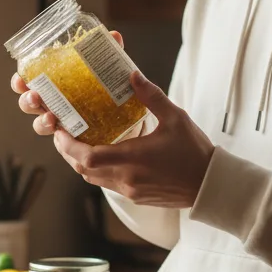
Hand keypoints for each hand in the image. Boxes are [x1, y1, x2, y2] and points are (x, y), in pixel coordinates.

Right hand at [10, 30, 126, 137]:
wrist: (127, 121)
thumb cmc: (110, 91)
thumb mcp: (110, 71)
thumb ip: (110, 54)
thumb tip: (114, 35)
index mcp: (54, 84)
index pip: (30, 81)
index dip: (20, 81)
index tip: (21, 78)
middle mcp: (52, 104)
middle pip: (27, 103)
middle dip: (27, 100)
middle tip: (35, 96)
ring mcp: (60, 123)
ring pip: (39, 124)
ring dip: (41, 121)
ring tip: (51, 118)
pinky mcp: (72, 139)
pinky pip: (60, 143)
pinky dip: (61, 140)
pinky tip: (67, 134)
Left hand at [52, 72, 214, 208]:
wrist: (211, 185)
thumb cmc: (195, 152)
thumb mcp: (175, 118)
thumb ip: (151, 96)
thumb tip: (133, 75)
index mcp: (133, 158)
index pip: (88, 156)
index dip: (68, 145)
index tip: (60, 130)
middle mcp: (127, 178)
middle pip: (83, 170)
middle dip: (68, 152)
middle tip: (63, 134)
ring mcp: (130, 190)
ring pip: (93, 179)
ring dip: (81, 163)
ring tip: (77, 143)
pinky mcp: (136, 196)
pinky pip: (108, 184)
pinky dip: (98, 171)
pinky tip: (103, 155)